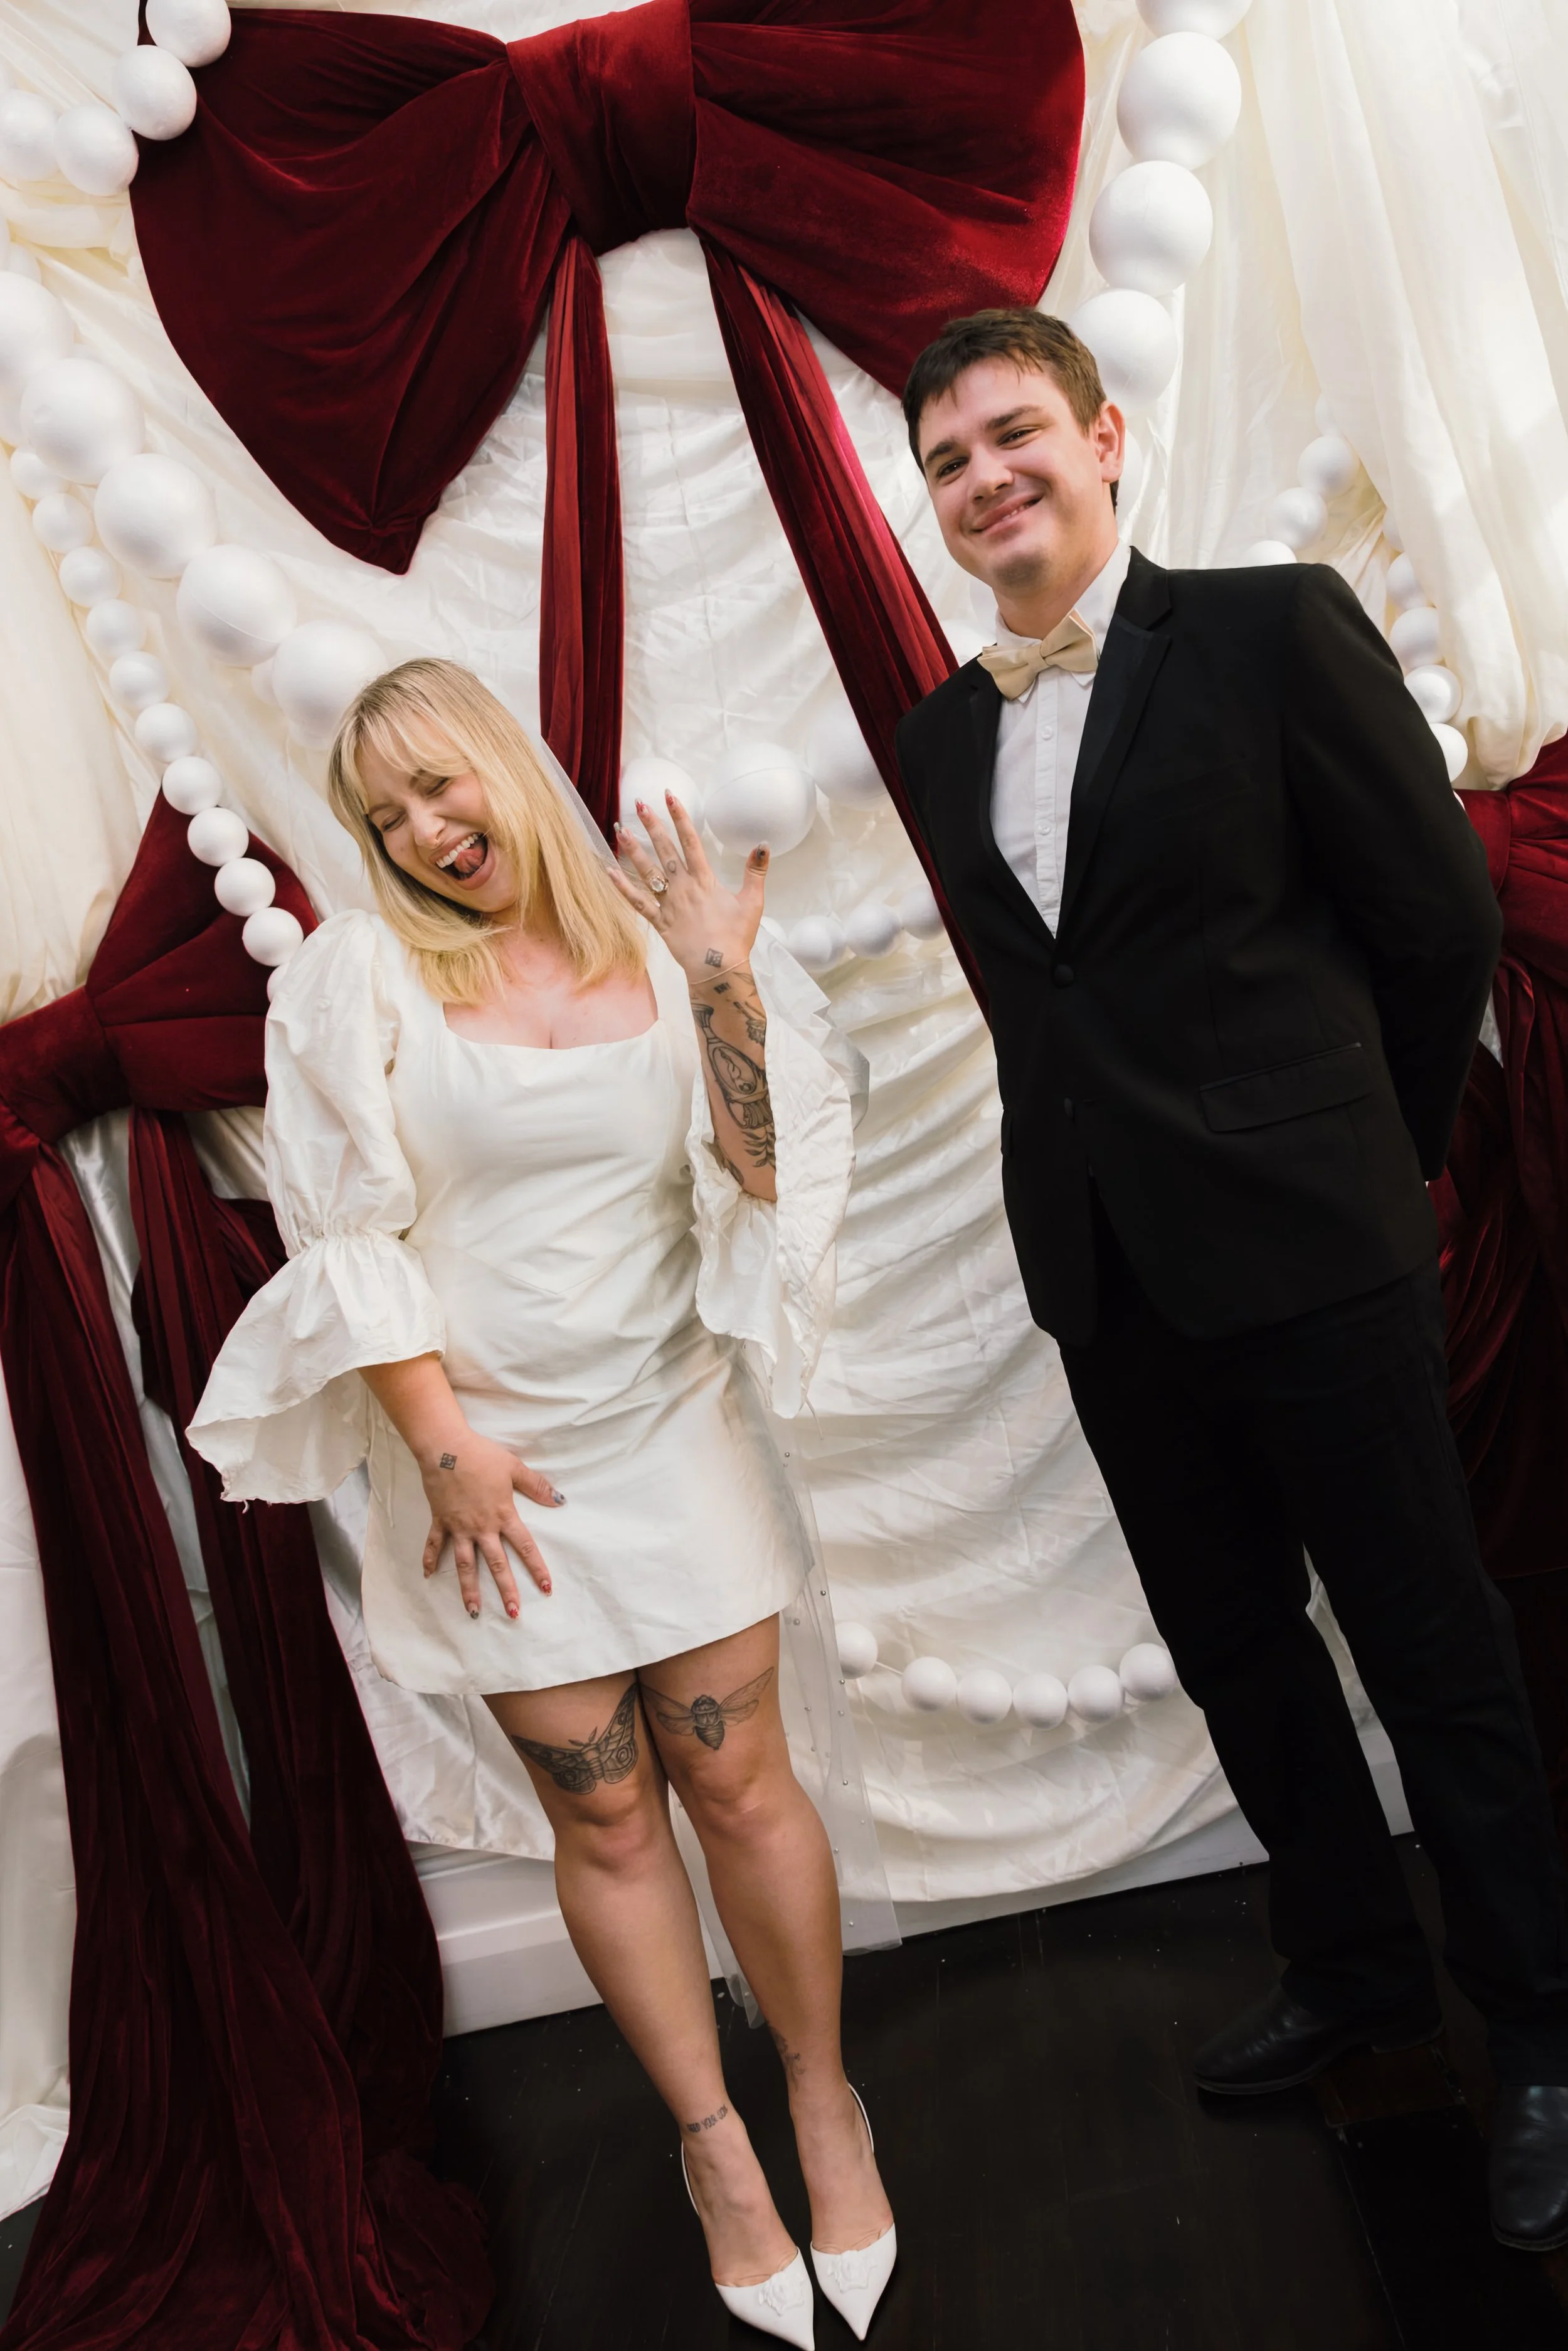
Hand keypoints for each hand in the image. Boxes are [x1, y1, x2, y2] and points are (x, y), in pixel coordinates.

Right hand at [420, 1430, 561, 1618]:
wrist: (446, 1448)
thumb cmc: (482, 1456)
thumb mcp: (514, 1468)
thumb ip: (536, 1487)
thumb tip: (559, 1501)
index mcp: (503, 1516)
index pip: (525, 1547)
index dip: (537, 1568)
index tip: (546, 1588)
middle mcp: (482, 1528)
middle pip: (496, 1565)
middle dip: (506, 1591)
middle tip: (513, 1614)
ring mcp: (458, 1527)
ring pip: (465, 1565)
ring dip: (469, 1589)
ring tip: (473, 1611)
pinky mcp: (440, 1521)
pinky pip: (434, 1544)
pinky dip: (429, 1559)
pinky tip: (427, 1576)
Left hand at [611, 792, 768, 983]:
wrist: (717, 969)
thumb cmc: (736, 937)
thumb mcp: (752, 902)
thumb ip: (756, 871)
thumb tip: (764, 845)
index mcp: (705, 880)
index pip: (691, 841)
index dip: (680, 816)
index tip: (670, 796)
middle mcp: (683, 887)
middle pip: (665, 850)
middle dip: (652, 825)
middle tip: (640, 803)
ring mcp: (668, 904)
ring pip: (647, 872)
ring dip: (633, 850)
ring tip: (619, 829)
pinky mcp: (659, 922)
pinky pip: (637, 902)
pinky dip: (622, 888)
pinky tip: (609, 872)